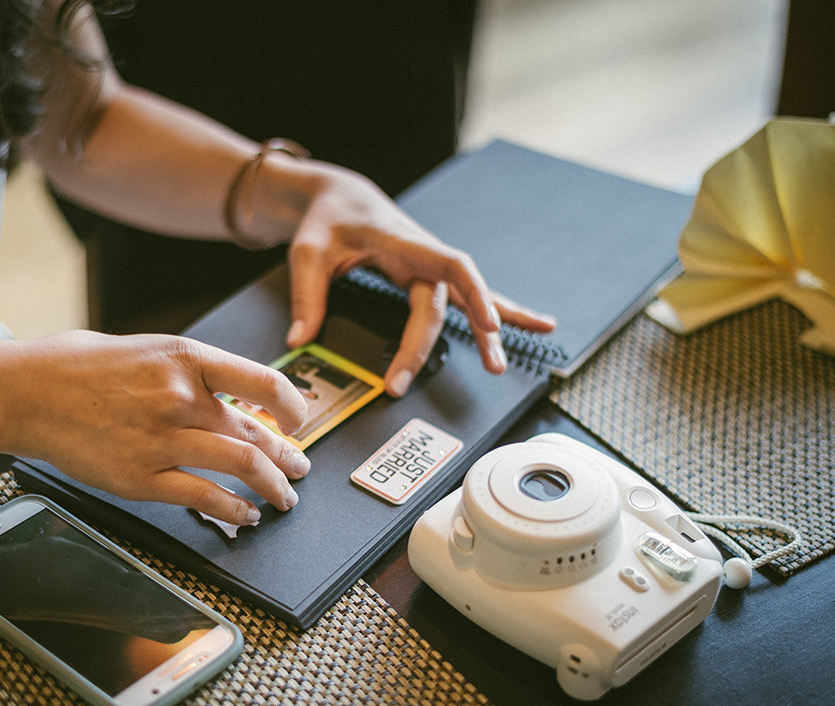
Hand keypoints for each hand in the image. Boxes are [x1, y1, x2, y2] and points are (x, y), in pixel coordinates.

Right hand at [8, 331, 309, 525]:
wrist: (30, 392)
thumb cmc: (83, 367)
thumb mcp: (151, 349)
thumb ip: (196, 373)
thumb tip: (238, 398)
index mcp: (187, 358)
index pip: (264, 381)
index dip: (293, 406)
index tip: (299, 420)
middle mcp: (182, 398)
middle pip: (257, 432)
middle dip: (287, 456)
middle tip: (299, 467)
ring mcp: (163, 440)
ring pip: (242, 467)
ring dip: (273, 487)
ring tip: (283, 497)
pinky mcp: (143, 478)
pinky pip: (205, 498)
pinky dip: (234, 510)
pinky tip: (245, 515)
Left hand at [282, 167, 555, 396]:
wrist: (339, 197)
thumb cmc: (325, 220)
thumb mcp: (307, 252)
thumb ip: (306, 295)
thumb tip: (299, 340)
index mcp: (403, 242)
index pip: (451, 266)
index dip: (474, 293)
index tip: (487, 324)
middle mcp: (425, 255)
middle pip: (447, 301)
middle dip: (446, 340)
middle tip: (439, 378)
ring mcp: (431, 267)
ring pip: (468, 300)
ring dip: (488, 331)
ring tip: (501, 366)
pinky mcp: (430, 278)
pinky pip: (468, 298)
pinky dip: (499, 311)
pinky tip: (535, 326)